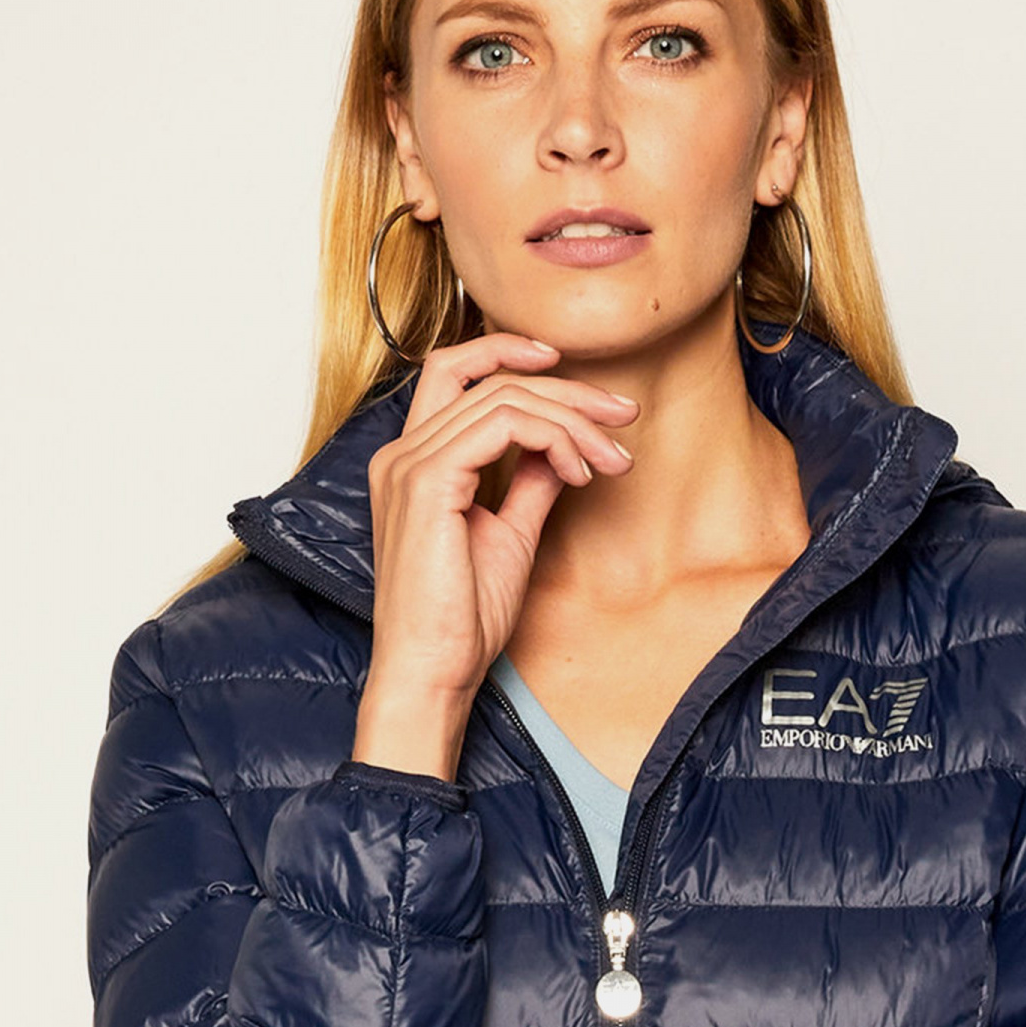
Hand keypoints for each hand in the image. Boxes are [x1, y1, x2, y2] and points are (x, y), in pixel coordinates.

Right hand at [353, 328, 636, 775]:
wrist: (434, 671)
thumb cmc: (461, 620)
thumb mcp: (509, 536)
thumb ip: (528, 483)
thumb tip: (562, 449)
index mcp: (411, 463)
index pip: (455, 374)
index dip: (509, 355)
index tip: (575, 377)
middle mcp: (401, 454)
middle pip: (491, 380)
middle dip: (568, 393)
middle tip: (624, 418)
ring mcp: (410, 463)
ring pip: (505, 398)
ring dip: (573, 422)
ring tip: (612, 460)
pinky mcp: (429, 481)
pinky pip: (505, 425)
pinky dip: (554, 439)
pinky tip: (581, 474)